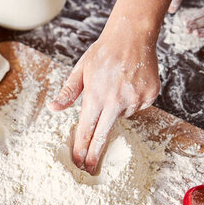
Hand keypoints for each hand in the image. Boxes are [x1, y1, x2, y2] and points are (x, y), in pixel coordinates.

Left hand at [48, 23, 159, 173]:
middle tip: (89, 170)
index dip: (81, 148)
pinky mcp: (150, 96)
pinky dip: (130, 102)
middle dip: (95, 154)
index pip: (86, 129)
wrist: (133, 35)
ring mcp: (136, 99)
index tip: (78, 163)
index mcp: (96, 95)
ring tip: (115, 87)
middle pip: (103, 135)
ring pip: (121, 117)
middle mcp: (117, 100)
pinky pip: (136, 108)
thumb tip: (53, 109)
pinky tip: (128, 84)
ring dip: (115, 110)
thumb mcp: (81, 70)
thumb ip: (68, 92)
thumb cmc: (104, 52)